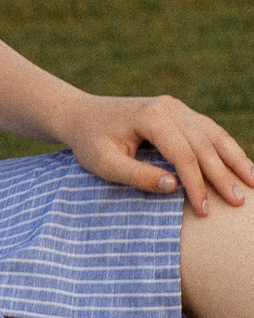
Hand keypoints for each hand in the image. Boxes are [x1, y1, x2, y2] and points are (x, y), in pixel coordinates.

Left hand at [59, 92, 252, 216]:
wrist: (81, 115)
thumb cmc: (89, 141)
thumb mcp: (103, 163)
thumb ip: (137, 175)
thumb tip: (173, 186)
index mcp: (151, 117)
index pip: (183, 155)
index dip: (196, 184)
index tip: (204, 210)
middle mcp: (169, 107)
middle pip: (204, 145)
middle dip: (223, 176)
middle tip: (240, 202)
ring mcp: (177, 107)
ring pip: (214, 135)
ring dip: (235, 160)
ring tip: (253, 184)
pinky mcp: (180, 112)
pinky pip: (209, 131)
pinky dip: (226, 149)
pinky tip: (241, 166)